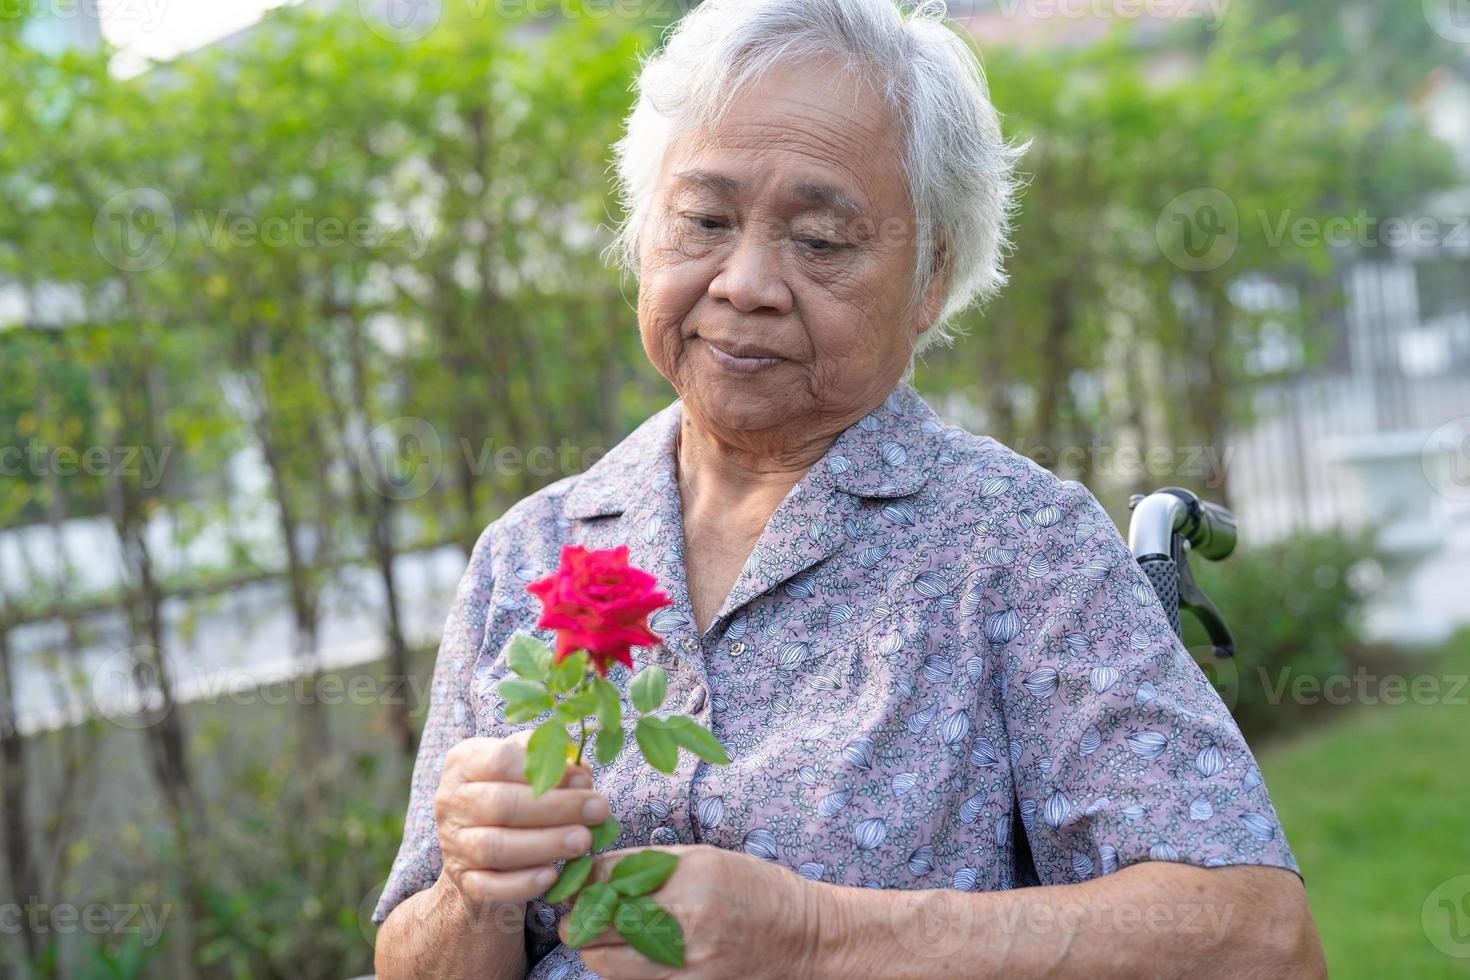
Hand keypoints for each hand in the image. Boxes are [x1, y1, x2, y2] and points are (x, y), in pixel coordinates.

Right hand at [433, 730, 611, 910]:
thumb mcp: (525, 769)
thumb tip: (582, 772)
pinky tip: (553, 875)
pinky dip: (522, 883)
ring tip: (584, 841)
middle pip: (501, 804)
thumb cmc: (512, 794)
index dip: (546, 770)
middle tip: (598, 810)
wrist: (479, 848)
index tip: (586, 781)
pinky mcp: (462, 881)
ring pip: (495, 847)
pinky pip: (489, 887)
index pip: (502, 760)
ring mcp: (453, 844)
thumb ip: (551, 763)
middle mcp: (451, 801)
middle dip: (556, 808)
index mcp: (464, 763)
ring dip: (545, 844)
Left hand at [557, 843, 824, 978]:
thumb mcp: (709, 859)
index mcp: (690, 870)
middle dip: (580, 917)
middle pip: (595, 920)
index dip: (581, 879)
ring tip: (609, 936)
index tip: (577, 881)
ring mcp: (687, 957)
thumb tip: (599, 871)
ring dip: (596, 948)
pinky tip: (635, 955)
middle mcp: (685, 913)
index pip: (605, 874)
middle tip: (583, 913)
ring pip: (604, 960)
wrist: (807, 939)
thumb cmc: (759, 891)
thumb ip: (654, 865)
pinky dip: (622, 969)